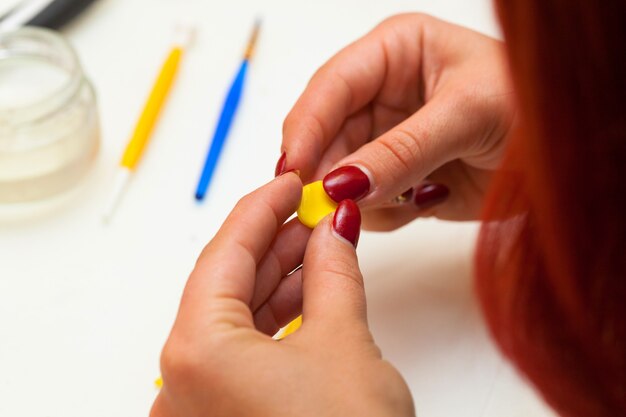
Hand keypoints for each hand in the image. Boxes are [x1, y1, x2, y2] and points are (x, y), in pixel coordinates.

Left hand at [150, 173, 414, 416]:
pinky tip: (311, 293)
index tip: (289, 180)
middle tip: (314, 210)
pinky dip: (277, 319)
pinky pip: (244, 351)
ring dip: (279, 279)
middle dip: (275, 241)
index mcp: (196, 351)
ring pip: (237, 318)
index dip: (262, 207)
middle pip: (227, 283)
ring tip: (321, 245)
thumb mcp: (345, 341)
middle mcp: (182, 381)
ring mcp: (200, 404)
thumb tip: (334, 228)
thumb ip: (334, 273)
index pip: (225, 253)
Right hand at [277, 13, 514, 228]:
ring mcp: (388, 139)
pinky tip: (425, 201)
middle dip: (329, 172)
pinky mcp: (398, 177)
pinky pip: (367, 203)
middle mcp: (383, 94)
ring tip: (412, 195)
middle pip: (326, 135)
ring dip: (364, 196)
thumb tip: (340, 183)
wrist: (568, 158)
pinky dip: (386, 213)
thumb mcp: (467, 117)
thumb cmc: (532, 109)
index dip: (306, 128)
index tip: (294, 171)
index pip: (331, 87)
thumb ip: (401, 150)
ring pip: (342, 174)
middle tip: (329, 208)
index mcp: (395, 52)